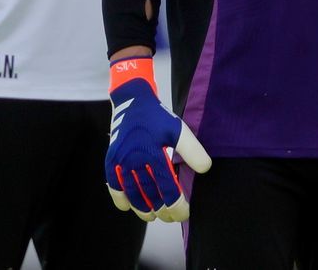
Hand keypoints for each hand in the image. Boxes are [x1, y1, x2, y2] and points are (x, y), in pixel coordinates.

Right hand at [105, 57, 210, 221]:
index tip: (184, 213)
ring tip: (151, 217)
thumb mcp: (178, 130)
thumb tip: (205, 169)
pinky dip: (119, 197)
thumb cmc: (158, 117)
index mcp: (153, 152)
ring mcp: (121, 159)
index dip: (176, 205)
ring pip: (132, 192)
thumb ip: (193, 150)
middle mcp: (135, 158)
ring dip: (141, 208)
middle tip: (170, 218)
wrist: (132, 99)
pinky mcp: (112, 158)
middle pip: (149, 194)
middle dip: (161, 210)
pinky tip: (126, 207)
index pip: (166, 188)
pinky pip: (113, 183)